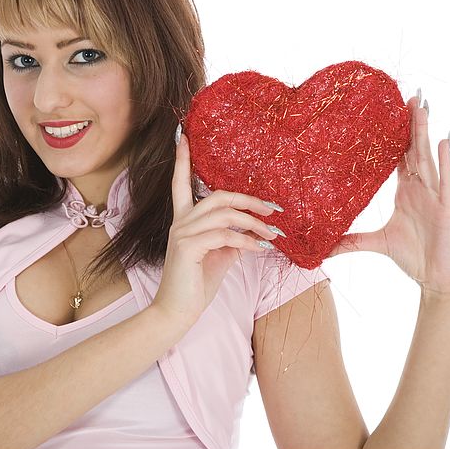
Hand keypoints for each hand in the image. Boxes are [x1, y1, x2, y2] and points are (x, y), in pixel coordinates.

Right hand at [154, 128, 281, 328]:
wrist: (176, 312)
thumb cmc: (196, 284)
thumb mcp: (218, 255)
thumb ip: (232, 237)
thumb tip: (253, 228)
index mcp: (183, 220)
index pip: (180, 183)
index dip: (182, 159)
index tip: (183, 136)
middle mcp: (180, 222)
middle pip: (217, 196)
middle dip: (248, 199)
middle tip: (272, 209)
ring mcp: (182, 233)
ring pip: (225, 215)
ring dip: (254, 224)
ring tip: (273, 235)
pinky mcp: (188, 247)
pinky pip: (225, 236)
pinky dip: (246, 242)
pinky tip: (259, 250)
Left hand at [328, 93, 449, 302]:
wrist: (437, 279)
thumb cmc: (414, 258)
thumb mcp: (376, 243)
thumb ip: (350, 242)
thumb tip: (322, 248)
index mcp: (406, 191)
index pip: (400, 156)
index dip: (395, 134)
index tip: (389, 111)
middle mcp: (421, 188)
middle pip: (415, 148)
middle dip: (412, 122)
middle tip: (409, 95)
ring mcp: (435, 195)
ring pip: (429, 157)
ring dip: (425, 131)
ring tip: (422, 106)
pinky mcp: (447, 207)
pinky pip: (445, 179)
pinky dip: (445, 160)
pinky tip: (444, 140)